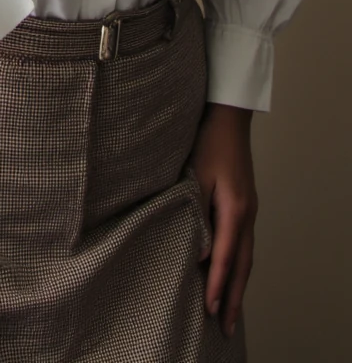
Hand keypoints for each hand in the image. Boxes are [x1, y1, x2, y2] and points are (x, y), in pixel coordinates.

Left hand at [190, 102, 257, 339]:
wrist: (228, 118)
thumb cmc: (208, 143)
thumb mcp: (197, 176)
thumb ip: (196, 213)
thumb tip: (197, 250)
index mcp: (234, 208)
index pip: (224, 255)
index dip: (215, 283)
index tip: (208, 309)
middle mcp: (247, 214)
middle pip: (242, 265)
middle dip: (233, 297)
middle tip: (225, 327)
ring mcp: (250, 211)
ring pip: (246, 257)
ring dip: (238, 286)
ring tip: (229, 312)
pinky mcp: (246, 206)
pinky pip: (245, 244)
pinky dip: (239, 266)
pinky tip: (232, 275)